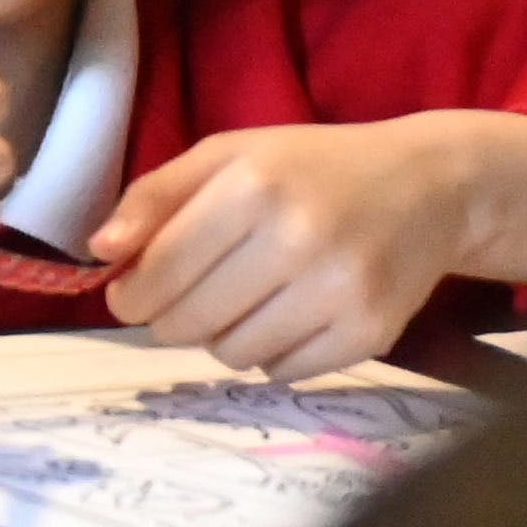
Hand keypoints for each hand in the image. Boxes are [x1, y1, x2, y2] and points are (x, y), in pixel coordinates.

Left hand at [97, 112, 526, 375]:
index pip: (161, 270)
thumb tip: (99, 250)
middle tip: (177, 302)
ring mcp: (341, 293)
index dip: (130, 293)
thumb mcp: (227, 154)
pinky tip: (282, 316)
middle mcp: (299, 241)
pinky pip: (285, 372)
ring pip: (235, 354)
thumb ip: (155, 196)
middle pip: (192, 321)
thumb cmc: (311, 166)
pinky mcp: (373, 334)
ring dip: (220, 336)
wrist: (426, 187)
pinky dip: (269, 353)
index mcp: (252, 188)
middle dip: (169, 319)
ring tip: (239, 300)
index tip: (126, 294)